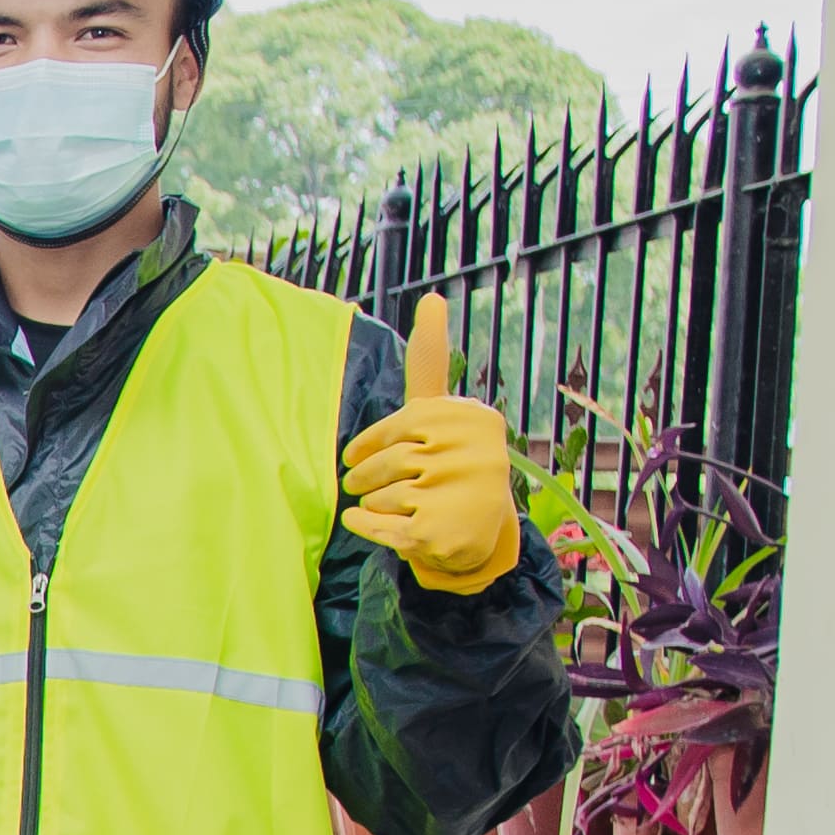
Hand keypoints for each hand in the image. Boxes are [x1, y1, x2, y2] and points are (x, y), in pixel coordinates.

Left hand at [336, 296, 522, 593]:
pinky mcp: (438, 533)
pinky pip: (376, 524)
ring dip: (373, 503)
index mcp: (472, 419)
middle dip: (366, 477)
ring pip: (379, 494)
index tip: (359, 455)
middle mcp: (474, 454)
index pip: (398, 427)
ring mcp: (459, 495)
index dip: (369, 445)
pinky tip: (362, 521)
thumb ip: (431, 360)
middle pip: (385, 463)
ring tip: (396, 508)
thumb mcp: (441, 412)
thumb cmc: (447, 463)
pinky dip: (362, 524)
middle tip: (364, 485)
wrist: (475, 536)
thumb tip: (432, 298)